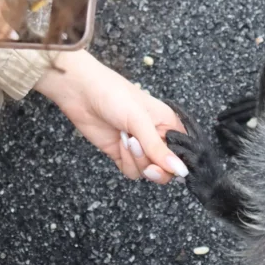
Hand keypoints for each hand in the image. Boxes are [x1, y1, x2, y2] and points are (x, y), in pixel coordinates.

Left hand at [34, 49, 188, 183]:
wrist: (81, 93)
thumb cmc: (115, 95)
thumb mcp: (140, 120)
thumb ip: (159, 148)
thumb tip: (182, 171)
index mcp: (169, 124)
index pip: (184, 153)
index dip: (178, 163)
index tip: (165, 164)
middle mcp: (157, 137)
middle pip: (167, 168)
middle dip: (155, 166)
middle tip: (145, 158)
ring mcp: (139, 147)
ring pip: (147, 171)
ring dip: (136, 159)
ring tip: (126, 138)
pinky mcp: (121, 154)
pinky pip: (131, 171)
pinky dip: (126, 162)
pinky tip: (119, 143)